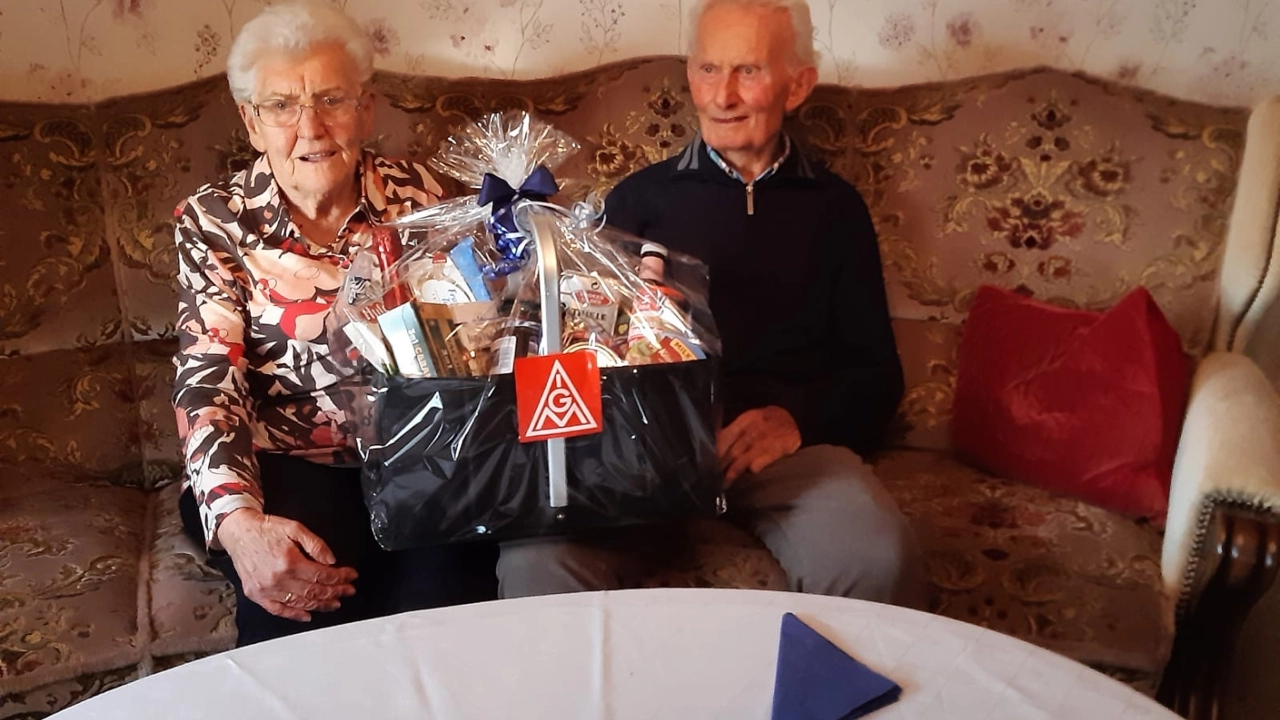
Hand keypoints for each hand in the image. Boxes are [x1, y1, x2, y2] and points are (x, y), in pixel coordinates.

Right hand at [216, 508, 358, 621]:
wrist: (239, 533)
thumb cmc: (266, 529)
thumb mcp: (295, 528)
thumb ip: (316, 544)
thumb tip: (331, 560)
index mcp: (290, 561)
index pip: (322, 575)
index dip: (340, 577)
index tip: (350, 576)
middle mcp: (278, 579)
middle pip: (314, 591)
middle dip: (335, 591)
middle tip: (348, 591)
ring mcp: (266, 589)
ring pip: (300, 602)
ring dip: (320, 605)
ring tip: (334, 603)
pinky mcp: (257, 595)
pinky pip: (278, 610)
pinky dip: (294, 615)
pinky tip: (307, 615)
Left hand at [716, 406, 800, 485]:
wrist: (796, 419)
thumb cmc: (770, 421)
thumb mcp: (752, 418)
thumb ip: (736, 429)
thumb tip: (717, 443)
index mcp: (746, 419)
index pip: (725, 436)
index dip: (715, 450)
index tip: (707, 459)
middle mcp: (754, 430)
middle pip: (731, 451)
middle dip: (720, 465)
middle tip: (711, 475)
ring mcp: (763, 443)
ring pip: (741, 461)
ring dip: (731, 473)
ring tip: (724, 483)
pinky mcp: (774, 453)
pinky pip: (756, 466)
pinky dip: (751, 471)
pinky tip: (747, 475)